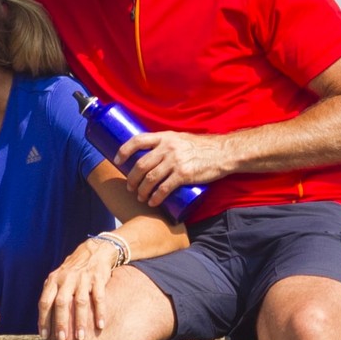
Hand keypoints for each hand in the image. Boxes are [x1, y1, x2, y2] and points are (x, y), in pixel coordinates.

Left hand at [39, 239, 125, 339]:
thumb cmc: (74, 271)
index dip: (43, 320)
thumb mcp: (58, 278)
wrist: (94, 251)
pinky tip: (100, 326)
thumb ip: (51, 295)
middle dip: (60, 323)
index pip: (45, 302)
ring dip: (80, 321)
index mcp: (53, 280)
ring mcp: (83, 278)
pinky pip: (98, 298)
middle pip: (61, 303)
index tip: (44, 337)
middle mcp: (66, 279)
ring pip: (79, 302)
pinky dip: (99, 312)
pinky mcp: (98, 279)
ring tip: (80, 338)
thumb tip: (43, 321)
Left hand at [115, 129, 232, 208]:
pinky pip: (164, 188)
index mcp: (165, 137)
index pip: (138, 140)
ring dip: (142, 190)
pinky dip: (155, 197)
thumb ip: (166, 145)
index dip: (124, 150)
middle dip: (132, 178)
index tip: (117, 160)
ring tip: (140, 197)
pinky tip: (152, 202)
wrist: (223, 153)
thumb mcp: (181, 139)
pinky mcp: (184, 175)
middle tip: (130, 187)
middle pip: (141, 164)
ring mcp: (175, 161)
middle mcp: (168, 148)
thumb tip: (150, 155)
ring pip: (150, 178)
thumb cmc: (201, 147)